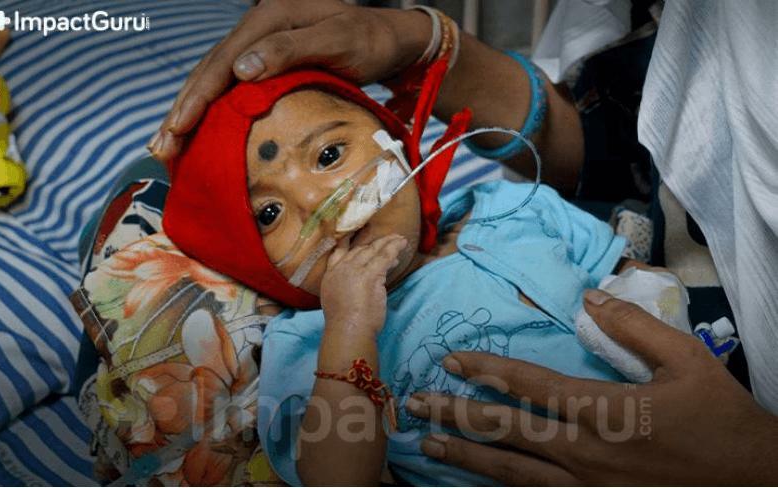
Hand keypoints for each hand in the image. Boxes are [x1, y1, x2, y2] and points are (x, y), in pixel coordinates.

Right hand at [148, 0, 431, 161]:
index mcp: (268, 19)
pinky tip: (197, 134)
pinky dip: (210, 112)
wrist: (390, 40)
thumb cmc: (369, 41)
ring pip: (213, 81)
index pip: (221, 61)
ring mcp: (259, 46)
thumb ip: (291, 49)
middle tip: (160, 148)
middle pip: (208, 72)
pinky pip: (229, 87)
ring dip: (188, 114)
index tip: (178, 128)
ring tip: (166, 148)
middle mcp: (257, 29)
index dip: (197, 97)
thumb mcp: (337, 40)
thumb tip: (242, 67)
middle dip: (182, 112)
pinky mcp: (267, 64)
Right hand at [320, 234, 406, 336]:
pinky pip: (385, 256)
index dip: (348, 242)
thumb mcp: (336, 301)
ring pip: (374, 250)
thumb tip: (359, 284)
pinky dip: (394, 248)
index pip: (339, 252)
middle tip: (388, 241)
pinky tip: (402, 244)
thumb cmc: (344, 323)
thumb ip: (345, 287)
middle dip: (375, 245)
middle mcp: (341, 268)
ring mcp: (355, 269)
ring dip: (388, 243)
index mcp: (331, 275)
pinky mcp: (370, 273)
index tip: (356, 235)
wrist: (347, 330)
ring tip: (399, 240)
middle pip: (360, 250)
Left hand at [406, 289, 777, 484]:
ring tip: (428, 444)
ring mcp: (584, 486)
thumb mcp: (687, 361)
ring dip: (465, 455)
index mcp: (603, 410)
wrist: (751, 482)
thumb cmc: (719, 421)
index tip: (451, 360)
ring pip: (510, 470)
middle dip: (456, 413)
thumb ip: (634, 327)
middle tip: (416, 403)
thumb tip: (589, 296)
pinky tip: (476, 482)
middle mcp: (584, 451)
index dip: (486, 370)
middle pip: (506, 429)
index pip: (529, 384)